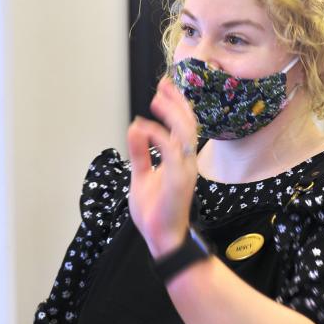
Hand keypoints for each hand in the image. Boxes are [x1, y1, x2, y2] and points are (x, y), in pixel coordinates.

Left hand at [127, 77, 199, 258]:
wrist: (162, 238)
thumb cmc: (155, 212)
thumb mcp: (141, 175)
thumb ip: (139, 152)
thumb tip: (135, 127)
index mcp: (180, 160)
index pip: (183, 126)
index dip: (176, 105)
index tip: (164, 88)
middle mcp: (186, 162)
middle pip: (188, 124)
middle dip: (176, 102)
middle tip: (163, 85)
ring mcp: (185, 170)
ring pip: (185, 133)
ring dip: (171, 113)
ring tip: (157, 99)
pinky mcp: (178, 180)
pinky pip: (171, 151)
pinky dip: (157, 136)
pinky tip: (144, 128)